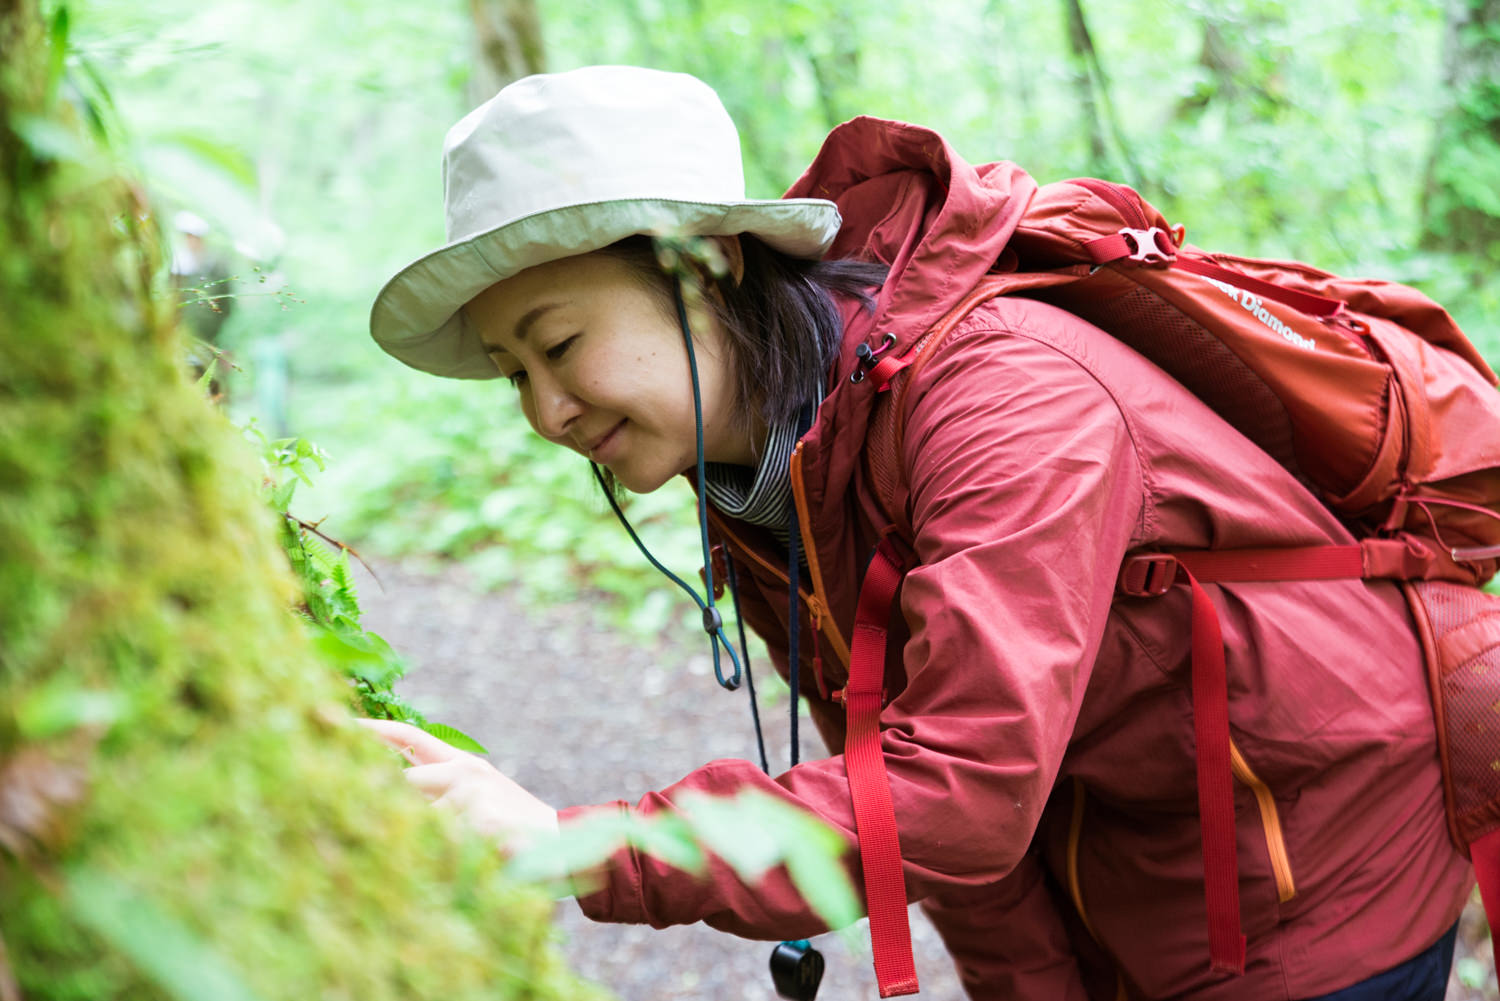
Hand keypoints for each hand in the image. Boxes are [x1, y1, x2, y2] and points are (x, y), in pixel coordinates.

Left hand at [357, 719, 558, 851]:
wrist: (562, 843)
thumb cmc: (512, 827)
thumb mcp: (478, 797)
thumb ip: (439, 790)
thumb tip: (387, 791)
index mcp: (463, 764)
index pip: (410, 737)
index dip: (373, 731)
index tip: (340, 724)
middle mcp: (465, 772)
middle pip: (402, 784)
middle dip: (385, 806)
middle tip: (371, 826)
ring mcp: (472, 796)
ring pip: (418, 821)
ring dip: (421, 843)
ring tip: (447, 858)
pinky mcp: (479, 823)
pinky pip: (437, 844)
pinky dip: (438, 858)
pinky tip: (455, 866)